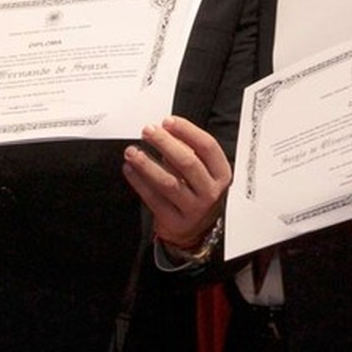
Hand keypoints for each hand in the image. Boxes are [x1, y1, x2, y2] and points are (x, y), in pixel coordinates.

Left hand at [122, 115, 231, 250]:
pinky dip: (139, 182)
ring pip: (168, 182)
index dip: (187, 131)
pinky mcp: (174, 220)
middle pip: (187, 162)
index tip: (168, 121)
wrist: (195, 230)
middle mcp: (210, 191)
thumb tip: (167, 129)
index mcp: (221, 173)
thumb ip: (189, 150)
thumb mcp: (203, 171)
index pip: (207, 146)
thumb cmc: (197, 193)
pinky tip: (130, 170)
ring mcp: (194, 208)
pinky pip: (153, 198)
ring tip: (133, 152)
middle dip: (165, 143)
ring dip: (147, 164)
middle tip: (148, 131)